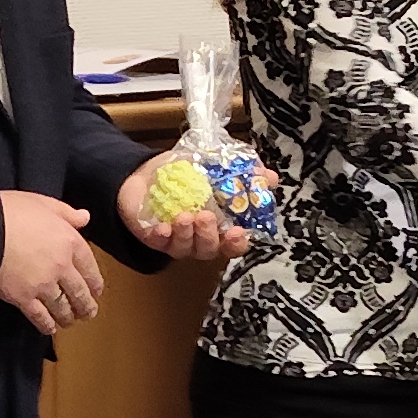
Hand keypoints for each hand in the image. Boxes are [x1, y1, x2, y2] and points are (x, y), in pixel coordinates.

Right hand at [0, 188, 102, 334]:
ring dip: (69, 317)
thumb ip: (65, 212)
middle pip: (79, 292)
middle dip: (86, 306)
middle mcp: (61, 266)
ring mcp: (43, 284)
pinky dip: (47, 325)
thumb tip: (84, 217)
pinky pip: (40, 316)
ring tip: (70, 321)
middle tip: (88, 312)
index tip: (96, 290)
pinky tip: (49, 328)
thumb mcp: (42, 202)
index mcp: (69, 241)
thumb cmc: (8, 212)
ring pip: (63, 307)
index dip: (95, 282)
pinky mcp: (23, 298)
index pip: (90, 267)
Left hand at [115, 150, 264, 262]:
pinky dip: (161, 237)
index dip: (236, 243)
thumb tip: (270, 176)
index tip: (238, 232)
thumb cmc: (185, 176)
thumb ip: (244, 173)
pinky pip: (158, 243)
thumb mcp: (215, 167)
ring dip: (186, 234)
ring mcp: (175, 241)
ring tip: (184, 216)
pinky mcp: (153, 238)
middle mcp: (198, 239)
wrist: (148, 175)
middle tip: (207, 217)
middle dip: (209, 235)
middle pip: (208, 249)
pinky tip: (163, 227)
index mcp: (218, 228)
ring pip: (184, 248)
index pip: (232, 245)